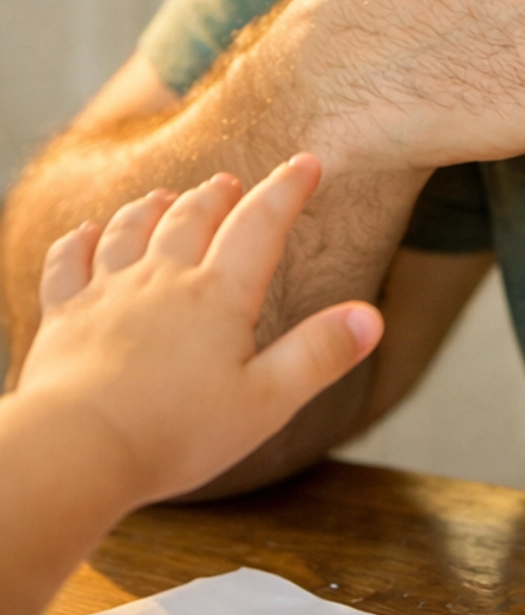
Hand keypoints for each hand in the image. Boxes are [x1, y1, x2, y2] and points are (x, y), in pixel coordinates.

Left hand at [14, 155, 382, 510]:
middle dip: (217, 196)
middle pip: (191, 217)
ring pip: (131, 229)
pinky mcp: (64, 315)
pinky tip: (85, 233)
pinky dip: (79, 240)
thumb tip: (371, 317)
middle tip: (231, 184)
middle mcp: (162, 279)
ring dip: (152, 207)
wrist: (76, 449)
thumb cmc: (173, 434)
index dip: (287, 189)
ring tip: (165, 197)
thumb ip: (318, 355)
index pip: (260, 225)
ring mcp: (108, 292)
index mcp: (217, 296)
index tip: (306, 164)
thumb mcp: (266, 404)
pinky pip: (68, 262)